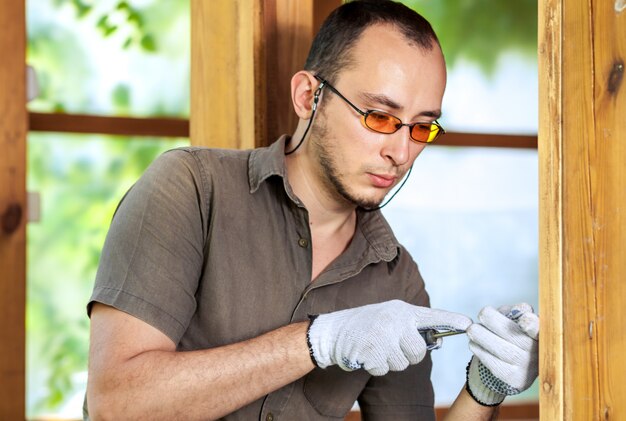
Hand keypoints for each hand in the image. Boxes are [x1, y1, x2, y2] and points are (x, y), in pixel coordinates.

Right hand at [307, 299, 471, 375]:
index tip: (468, 325)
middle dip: (408, 356)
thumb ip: (410, 327)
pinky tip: (367, 354)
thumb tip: (436, 342)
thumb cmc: (366, 325)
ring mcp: (383, 335)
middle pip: (418, 351)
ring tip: (376, 348)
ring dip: (390, 361)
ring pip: (402, 363)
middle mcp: (394, 320)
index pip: (432, 316)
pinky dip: (376, 366)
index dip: (451, 320)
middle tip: (393, 348)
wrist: (333, 331)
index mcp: (402, 311)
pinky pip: (385, 369)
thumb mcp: (389, 318)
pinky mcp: (371, 350)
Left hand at [466, 303, 538, 405]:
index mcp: (540, 332)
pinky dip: (480, 350)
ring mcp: (527, 367)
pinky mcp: (514, 378)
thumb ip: (514, 312)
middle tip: (482, 314)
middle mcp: (537, 351)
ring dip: (482, 336)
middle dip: (494, 322)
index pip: (539, 329)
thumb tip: (512, 310)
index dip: (533, 325)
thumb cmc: (513, 334)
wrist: (511, 364)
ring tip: (472, 329)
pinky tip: (474, 343)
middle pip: (515, 336)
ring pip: (503, 350)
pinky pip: (494, 363)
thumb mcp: (516, 318)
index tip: (524, 320)